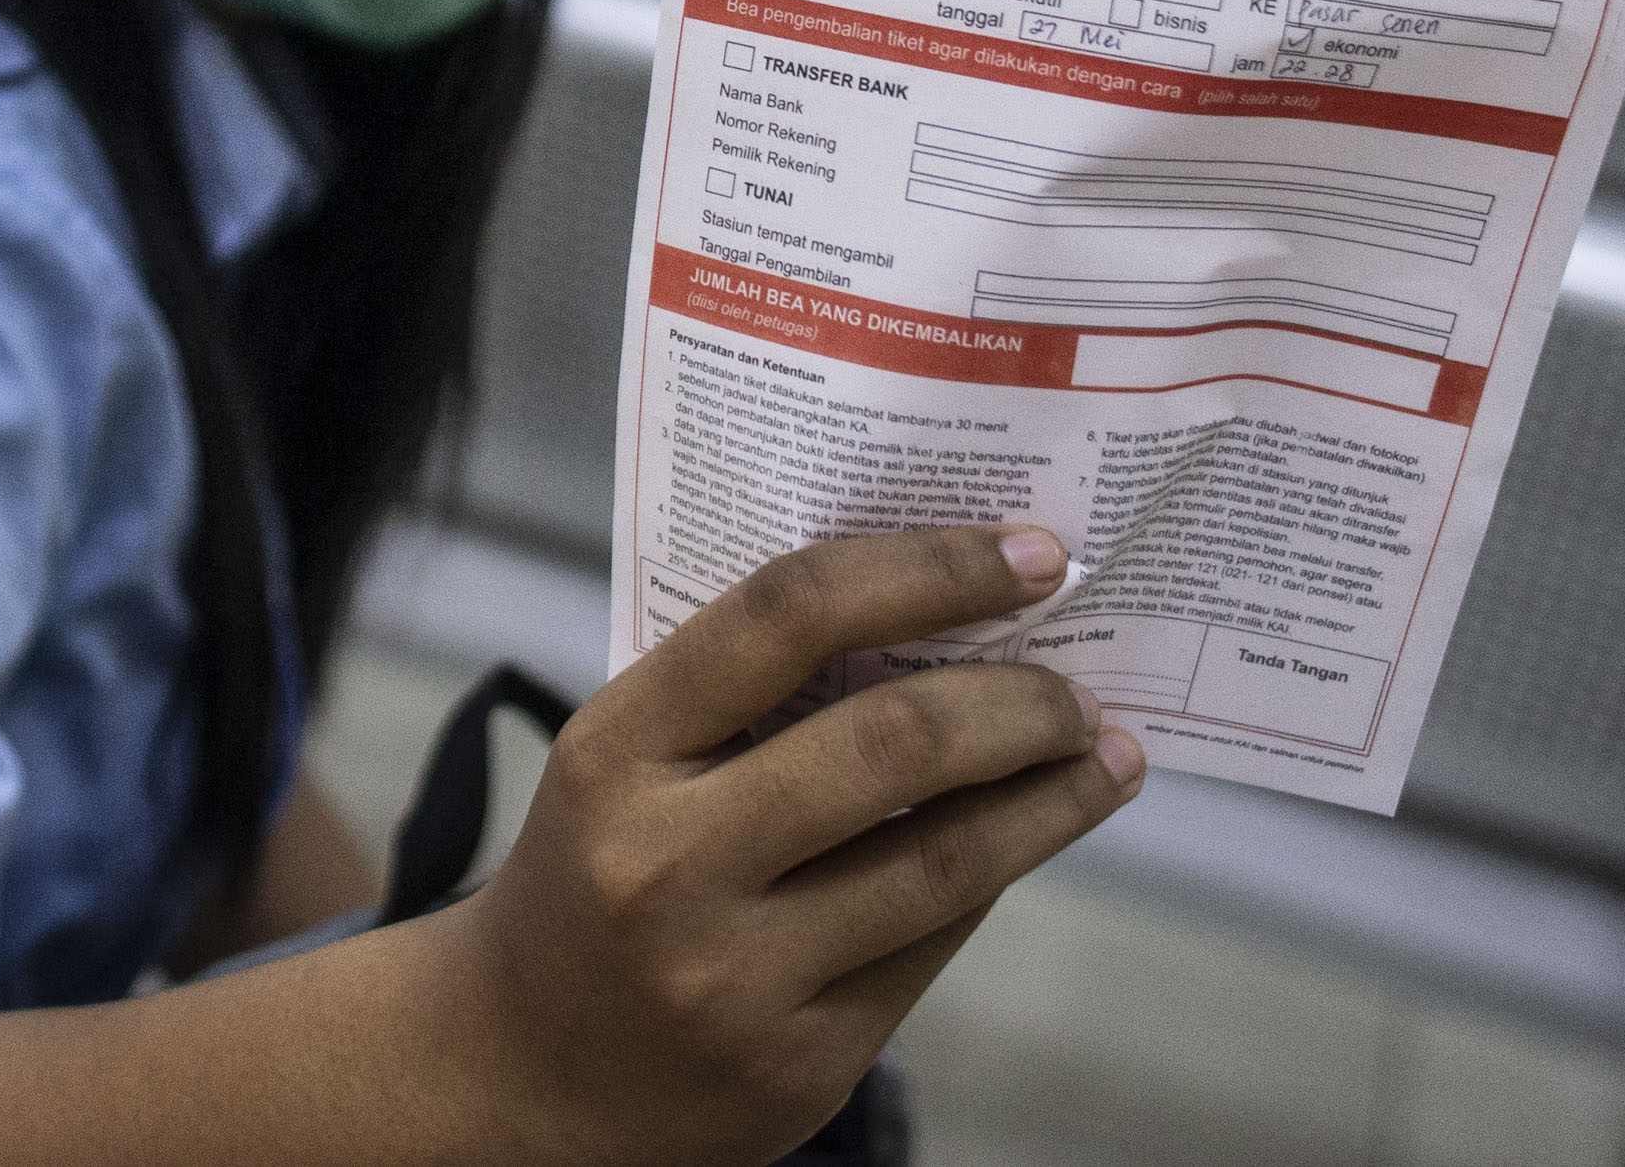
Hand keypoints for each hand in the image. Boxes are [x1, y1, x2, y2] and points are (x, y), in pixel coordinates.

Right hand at [426, 528, 1142, 1166]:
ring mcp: (735, 976)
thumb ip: (747, 693)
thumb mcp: (625, 762)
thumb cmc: (598, 873)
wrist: (519, 1070)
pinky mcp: (800, 1063)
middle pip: (891, 744)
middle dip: (1018, 701)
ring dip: (1047, 799)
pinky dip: (991, 877)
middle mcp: (670, 864)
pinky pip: (931, 948)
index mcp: (615, 750)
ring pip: (942, 862)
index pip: (788, 616)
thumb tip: (942, 612)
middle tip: (1078, 682)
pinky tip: (1026, 836)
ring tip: (1104, 756)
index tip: (1025, 554)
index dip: (926, 570)